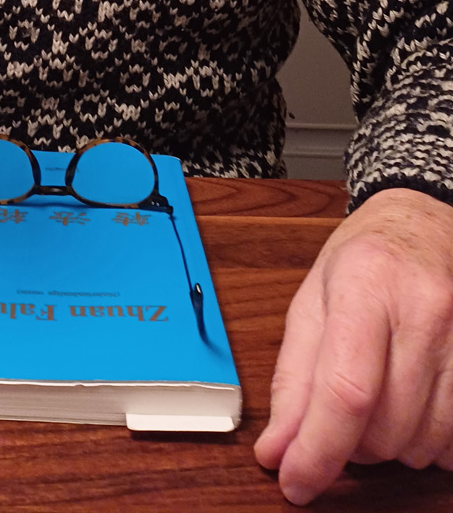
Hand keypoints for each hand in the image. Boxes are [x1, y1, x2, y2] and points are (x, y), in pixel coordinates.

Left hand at [255, 187, 452, 503]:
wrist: (425, 224)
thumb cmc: (366, 258)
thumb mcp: (313, 300)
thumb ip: (293, 379)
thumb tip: (275, 450)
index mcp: (368, 284)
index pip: (347, 391)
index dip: (318, 451)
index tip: (296, 481)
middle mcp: (425, 309)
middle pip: (386, 426)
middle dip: (352, 444)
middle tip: (340, 416)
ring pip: (425, 442)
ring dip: (392, 445)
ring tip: (379, 401)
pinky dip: (430, 442)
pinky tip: (414, 409)